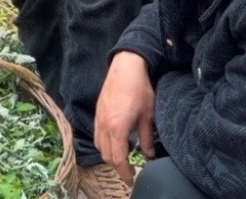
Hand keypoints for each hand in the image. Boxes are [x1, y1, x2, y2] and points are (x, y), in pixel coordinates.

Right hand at [94, 52, 155, 184]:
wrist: (125, 67)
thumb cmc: (139, 89)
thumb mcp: (147, 115)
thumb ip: (147, 137)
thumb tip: (149, 154)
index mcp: (117, 127)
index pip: (117, 158)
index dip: (124, 172)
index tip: (131, 179)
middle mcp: (104, 125)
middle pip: (106, 154)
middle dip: (116, 166)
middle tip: (128, 171)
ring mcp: (98, 118)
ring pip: (99, 145)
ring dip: (108, 154)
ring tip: (122, 157)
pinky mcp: (97, 112)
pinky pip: (96, 134)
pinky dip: (103, 143)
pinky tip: (115, 140)